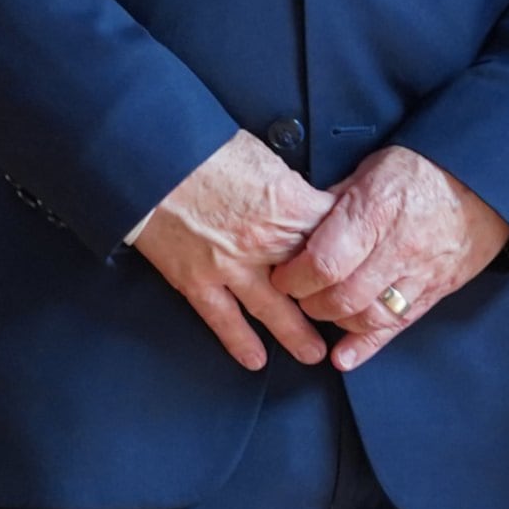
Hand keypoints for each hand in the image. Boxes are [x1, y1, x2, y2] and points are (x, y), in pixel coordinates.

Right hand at [127, 132, 333, 371]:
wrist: (150, 158)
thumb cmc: (205, 148)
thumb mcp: (265, 157)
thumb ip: (290, 188)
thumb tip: (308, 205)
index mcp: (289, 206)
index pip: (336, 238)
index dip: (350, 251)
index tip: (358, 265)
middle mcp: (266, 242)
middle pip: (313, 282)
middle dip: (332, 302)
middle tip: (347, 320)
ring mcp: (231, 266)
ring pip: (274, 310)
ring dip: (297, 335)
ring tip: (314, 354)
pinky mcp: (197, 280)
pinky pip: (223, 319)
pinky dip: (239, 342)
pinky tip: (255, 360)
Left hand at [276, 149, 508, 372]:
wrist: (482, 179)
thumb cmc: (423, 168)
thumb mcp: (371, 169)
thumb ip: (335, 201)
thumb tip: (299, 224)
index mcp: (374, 212)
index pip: (323, 263)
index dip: (294, 278)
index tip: (282, 276)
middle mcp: (396, 249)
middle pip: (341, 298)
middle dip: (309, 303)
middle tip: (299, 293)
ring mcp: (419, 274)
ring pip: (367, 318)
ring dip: (337, 321)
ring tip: (324, 308)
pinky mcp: (434, 291)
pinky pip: (397, 327)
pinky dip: (367, 346)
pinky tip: (344, 356)